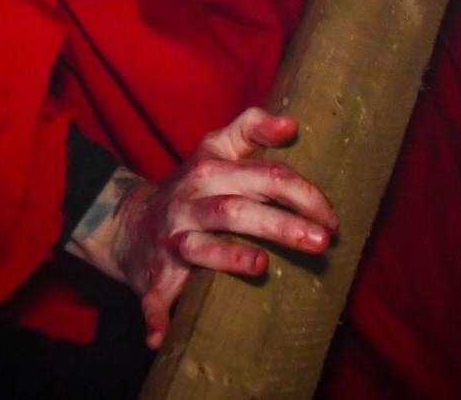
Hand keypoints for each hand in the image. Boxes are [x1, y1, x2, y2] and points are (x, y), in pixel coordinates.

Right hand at [69, 107, 336, 349]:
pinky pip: (153, 297)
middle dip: (280, 224)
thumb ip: (251, 129)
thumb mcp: (216, 148)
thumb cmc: (192, 186)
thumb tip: (292, 124)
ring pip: (201, 247)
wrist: (130, 222)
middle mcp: (190, 202)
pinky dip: (155, 315)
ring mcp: (172, 239)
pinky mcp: (154, 275)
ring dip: (229, 257)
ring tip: (262, 265)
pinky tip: (160, 335)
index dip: (302, 193)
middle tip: (322, 242)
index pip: (263, 174)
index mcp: (210, 169)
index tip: (331, 217)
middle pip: (236, 209)